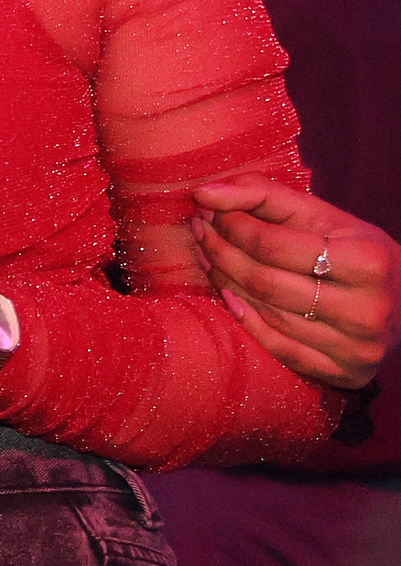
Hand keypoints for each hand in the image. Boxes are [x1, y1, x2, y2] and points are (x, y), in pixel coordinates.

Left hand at [193, 178, 389, 390]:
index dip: (232, 225)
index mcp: (366, 261)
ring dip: (225, 282)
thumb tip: (205, 193)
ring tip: (208, 257)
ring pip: (266, 314)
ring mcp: (355, 346)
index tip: (209, 209)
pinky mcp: (345, 373)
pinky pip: (277, 346)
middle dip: (221, 252)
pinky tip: (228, 297)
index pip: (272, 244)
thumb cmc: (355, 253)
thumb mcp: (323, 217)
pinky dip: (245, 319)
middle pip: (264, 281)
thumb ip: (265, 196)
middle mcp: (365, 308)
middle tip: (200, 232)